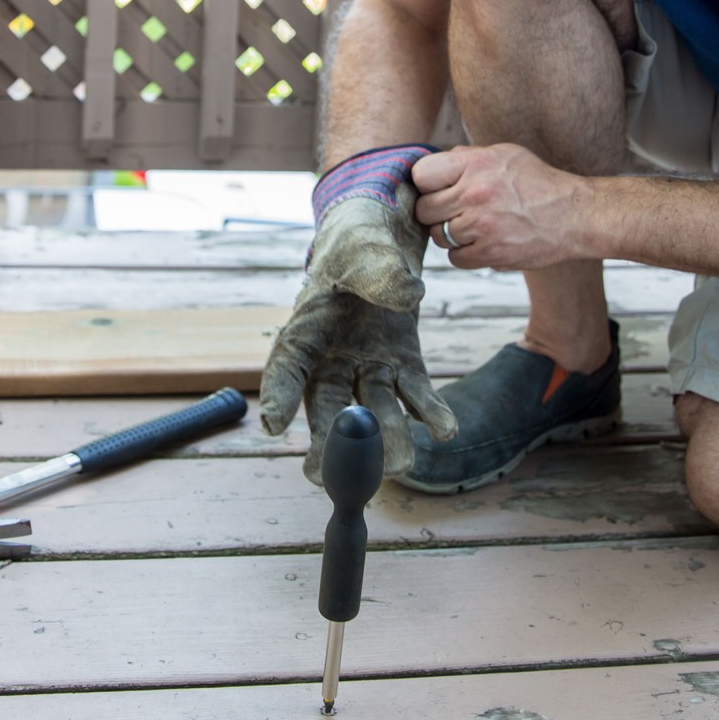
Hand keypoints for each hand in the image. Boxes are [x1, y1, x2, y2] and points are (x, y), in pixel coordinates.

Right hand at [260, 147, 458, 478]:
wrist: (387, 241)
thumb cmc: (358, 243)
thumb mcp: (361, 244)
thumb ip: (377, 269)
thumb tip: (407, 297)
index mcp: (305, 331)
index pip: (286, 368)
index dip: (277, 396)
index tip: (272, 425)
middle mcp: (333, 361)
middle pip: (325, 408)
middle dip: (326, 444)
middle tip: (323, 477)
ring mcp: (369, 368)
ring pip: (375, 411)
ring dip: (387, 438)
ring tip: (401, 463)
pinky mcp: (404, 366)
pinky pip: (416, 395)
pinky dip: (430, 414)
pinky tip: (446, 430)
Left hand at [412, 143, 587, 271]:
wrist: (574, 216)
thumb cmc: (539, 183)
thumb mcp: (505, 154)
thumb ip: (467, 157)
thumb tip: (433, 167)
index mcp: (475, 164)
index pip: (421, 175)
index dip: (425, 183)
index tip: (436, 188)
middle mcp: (474, 194)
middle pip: (424, 209)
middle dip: (435, 211)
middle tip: (454, 210)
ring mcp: (481, 226)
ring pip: (438, 235)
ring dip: (451, 233)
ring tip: (475, 225)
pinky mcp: (489, 254)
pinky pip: (455, 258)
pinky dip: (465, 253)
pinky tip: (483, 241)